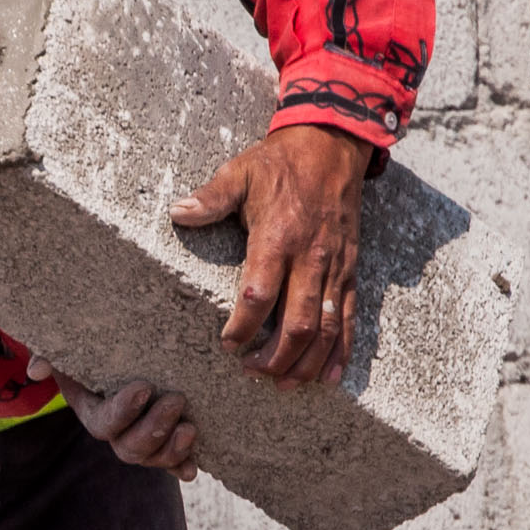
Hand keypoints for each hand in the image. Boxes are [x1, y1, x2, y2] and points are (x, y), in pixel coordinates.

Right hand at [26, 357, 199, 479]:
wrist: (116, 360)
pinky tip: (191, 470)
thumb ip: (48, 357)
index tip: (143, 387)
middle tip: (175, 400)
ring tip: (190, 428)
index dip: (123, 411)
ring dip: (173, 450)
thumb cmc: (92, 354)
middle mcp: (117, 434)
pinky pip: (172, 463)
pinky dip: (181, 467)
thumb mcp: (68, 353)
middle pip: (131, 447)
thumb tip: (36, 370)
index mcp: (94, 413)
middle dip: (154, 429)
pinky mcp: (165, 443)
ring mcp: (142, 441)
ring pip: (153, 458)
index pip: (105, 423)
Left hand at [174, 122, 372, 385]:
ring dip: (307, 362)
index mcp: (278, 237)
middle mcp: (310, 258)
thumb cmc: (280, 162)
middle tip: (252, 372)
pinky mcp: (350, 270)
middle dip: (275, 357)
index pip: (260, 295)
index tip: (227, 344)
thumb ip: (210, 197)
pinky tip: (330, 376)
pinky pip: (350, 317)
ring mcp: (334, 267)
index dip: (243, 326)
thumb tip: (178, 213)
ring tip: (285, 384)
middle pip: (298, 323)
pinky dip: (342, 351)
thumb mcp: (240, 172)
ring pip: (327, 328)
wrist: (332, 145)